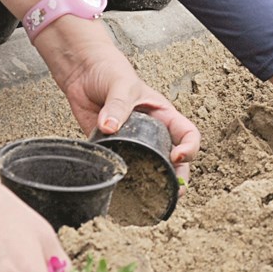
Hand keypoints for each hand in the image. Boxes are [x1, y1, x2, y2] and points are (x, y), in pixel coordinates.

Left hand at [34, 17, 200, 178]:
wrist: (83, 72)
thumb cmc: (110, 72)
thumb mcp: (120, 84)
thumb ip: (117, 105)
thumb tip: (109, 127)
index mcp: (164, 115)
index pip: (188, 134)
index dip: (189, 148)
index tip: (176, 156)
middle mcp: (152, 132)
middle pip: (174, 160)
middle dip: (177, 177)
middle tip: (173, 192)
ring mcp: (132, 143)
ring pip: (149, 168)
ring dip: (151, 184)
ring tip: (150, 199)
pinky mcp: (112, 149)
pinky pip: (121, 167)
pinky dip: (122, 180)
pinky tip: (120, 190)